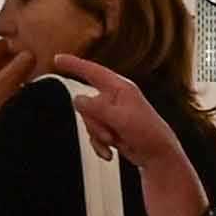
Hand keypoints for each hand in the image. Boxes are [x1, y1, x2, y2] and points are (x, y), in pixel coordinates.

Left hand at [0, 35, 37, 122]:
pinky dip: (10, 79)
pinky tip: (19, 89)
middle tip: (38, 66)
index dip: (24, 46)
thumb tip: (33, 52)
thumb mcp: (6, 80)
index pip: (9, 41)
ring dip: (17, 70)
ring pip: (4, 66)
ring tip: (31, 78)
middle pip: (7, 53)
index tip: (37, 54)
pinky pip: (0, 76)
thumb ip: (21, 64)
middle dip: (22, 59)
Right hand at [52, 54, 183, 171]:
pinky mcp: (111, 129)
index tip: (57, 59)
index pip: (92, 71)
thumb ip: (96, 108)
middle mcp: (115, 99)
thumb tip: (78, 99)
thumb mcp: (120, 118)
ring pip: (89, 121)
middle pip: (86, 103)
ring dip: (99, 134)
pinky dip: (99, 145)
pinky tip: (109, 152)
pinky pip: (93, 134)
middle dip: (94, 122)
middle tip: (109, 132)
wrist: (158, 156)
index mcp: (120, 89)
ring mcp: (112, 115)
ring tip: (114, 140)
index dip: (74, 64)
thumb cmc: (149, 134)